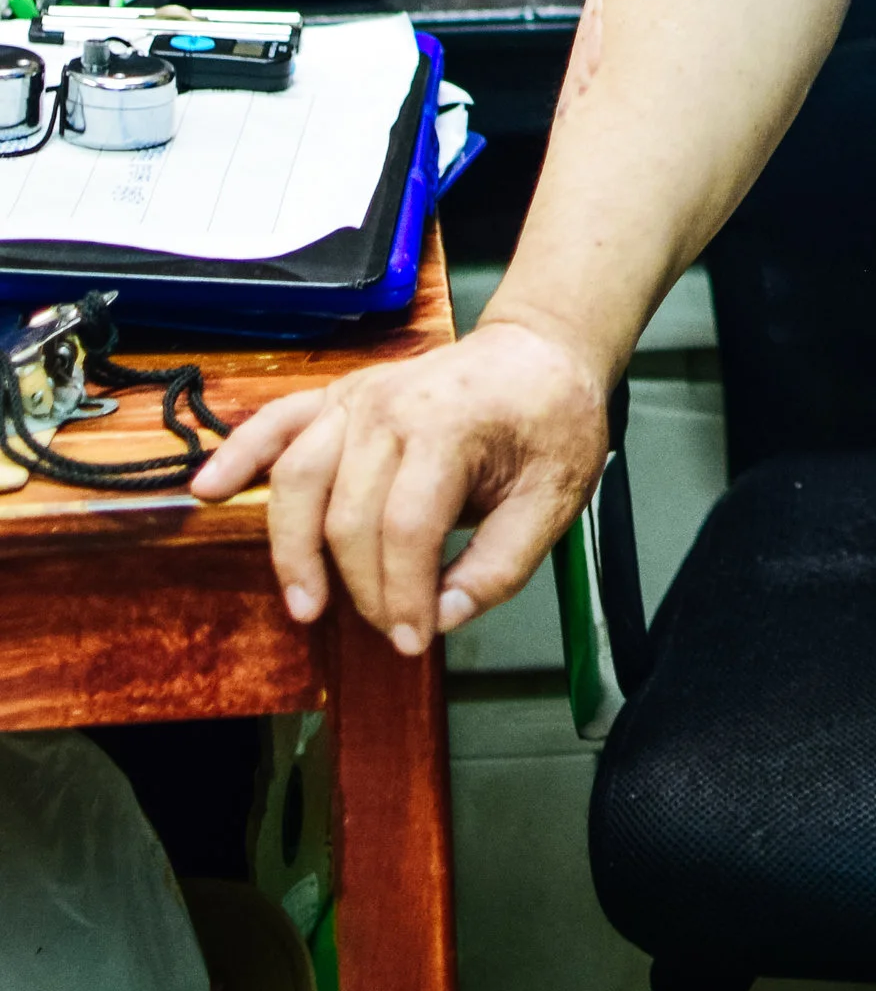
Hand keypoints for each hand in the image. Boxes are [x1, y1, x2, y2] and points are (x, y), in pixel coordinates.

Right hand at [190, 317, 609, 656]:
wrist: (540, 350)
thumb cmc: (552, 419)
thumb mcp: (554, 496)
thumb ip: (502, 565)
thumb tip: (446, 616)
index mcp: (448, 426)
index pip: (406, 527)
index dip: (403, 595)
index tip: (415, 640)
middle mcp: (391, 407)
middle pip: (349, 514)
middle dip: (363, 587)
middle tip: (388, 629)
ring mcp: (357, 397)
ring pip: (299, 477)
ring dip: (291, 547)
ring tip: (305, 604)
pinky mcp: (339, 397)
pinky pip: (277, 422)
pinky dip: (239, 454)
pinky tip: (208, 489)